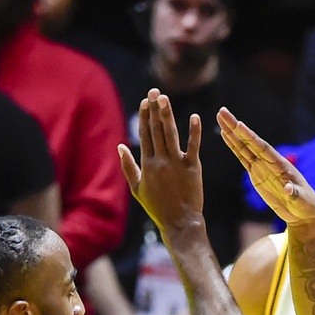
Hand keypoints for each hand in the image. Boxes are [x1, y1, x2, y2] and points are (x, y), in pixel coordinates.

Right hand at [119, 90, 204, 235]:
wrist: (179, 222)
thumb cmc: (157, 207)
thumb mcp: (137, 188)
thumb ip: (129, 166)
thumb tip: (120, 146)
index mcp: (147, 163)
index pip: (144, 134)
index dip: (144, 116)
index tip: (145, 100)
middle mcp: (160, 160)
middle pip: (156, 129)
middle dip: (154, 108)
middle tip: (155, 91)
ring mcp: (176, 163)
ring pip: (170, 134)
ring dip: (167, 115)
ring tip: (165, 98)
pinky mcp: (193, 168)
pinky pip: (193, 146)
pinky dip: (194, 132)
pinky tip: (194, 117)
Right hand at [218, 107, 314, 228]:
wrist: (304, 212)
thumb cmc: (306, 205)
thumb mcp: (302, 201)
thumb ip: (294, 194)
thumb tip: (288, 189)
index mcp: (281, 165)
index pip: (263, 148)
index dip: (251, 137)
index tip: (239, 124)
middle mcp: (270, 162)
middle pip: (250, 142)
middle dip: (235, 127)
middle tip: (222, 111)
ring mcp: (262, 167)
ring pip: (244, 147)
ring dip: (231, 132)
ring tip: (220, 117)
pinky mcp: (256, 174)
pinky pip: (243, 157)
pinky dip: (234, 146)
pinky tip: (226, 135)